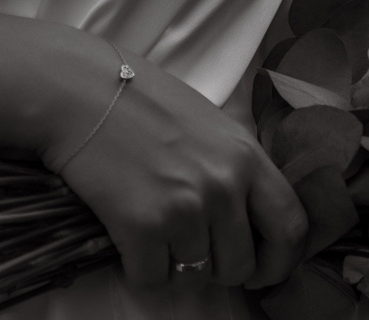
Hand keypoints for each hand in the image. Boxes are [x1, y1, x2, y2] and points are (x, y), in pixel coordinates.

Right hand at [46, 45, 307, 293]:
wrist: (77, 90)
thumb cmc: (139, 98)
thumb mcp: (209, 122)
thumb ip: (234, 165)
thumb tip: (246, 216)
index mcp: (246, 156)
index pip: (291, 228)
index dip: (279, 261)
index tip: (260, 270)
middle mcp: (224, 185)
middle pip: (242, 265)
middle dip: (218, 268)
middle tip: (191, 248)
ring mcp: (185, 208)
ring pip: (195, 275)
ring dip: (174, 262)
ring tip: (152, 227)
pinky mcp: (143, 226)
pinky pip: (152, 279)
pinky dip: (138, 267)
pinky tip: (126, 234)